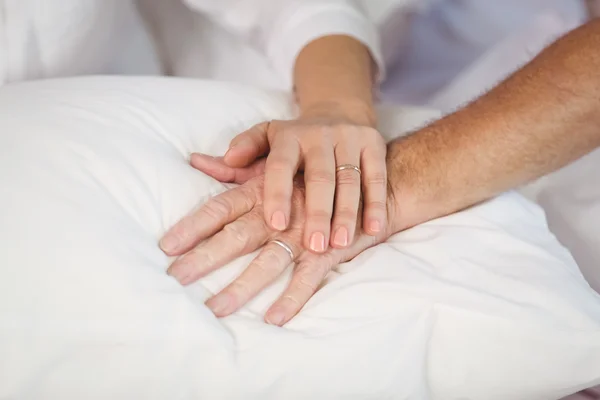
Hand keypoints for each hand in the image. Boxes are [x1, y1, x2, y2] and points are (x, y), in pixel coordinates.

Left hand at [160, 164, 394, 325]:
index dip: (195, 224)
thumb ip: (238, 163)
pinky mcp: (338, 239)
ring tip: (221, 308)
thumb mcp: (277, 153)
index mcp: (264, 183)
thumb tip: (197, 159)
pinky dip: (296, 295)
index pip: (222, 205)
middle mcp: (284, 202)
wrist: (380, 169)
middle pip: (239, 233)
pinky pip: (315, 271)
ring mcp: (311, 224)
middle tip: (178, 278)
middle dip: (208, 256)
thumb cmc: (318, 163)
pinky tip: (275, 318)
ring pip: (273, 256)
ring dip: (249, 281)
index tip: (167, 246)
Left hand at [215, 105, 386, 253]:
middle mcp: (318, 136)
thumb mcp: (266, 142)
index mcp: (287, 137)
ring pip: (349, 179)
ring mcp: (349, 139)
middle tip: (313, 245)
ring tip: (341, 244)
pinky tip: (374, 230)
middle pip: (318, 176)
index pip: (279, 165)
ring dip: (346, 213)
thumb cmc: (295, 142)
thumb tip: (199, 162)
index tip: (276, 223)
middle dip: (317, 212)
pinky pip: (376, 177)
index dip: (277, 193)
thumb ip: (239, 155)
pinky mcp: (374, 146)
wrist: (339, 113)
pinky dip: (376, 203)